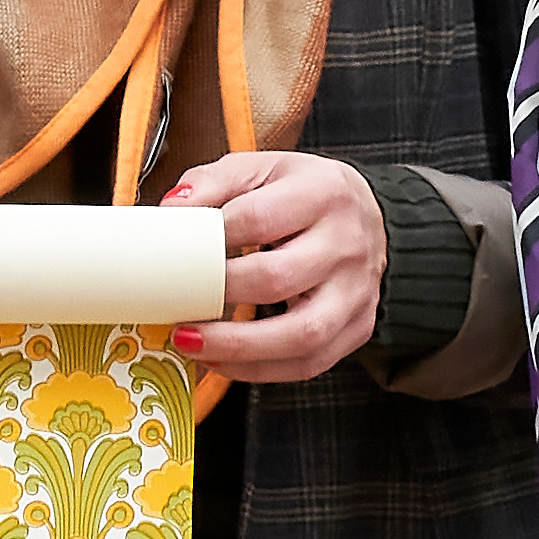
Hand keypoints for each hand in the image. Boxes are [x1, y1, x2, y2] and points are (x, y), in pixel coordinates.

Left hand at [162, 149, 387, 385]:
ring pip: (301, 334)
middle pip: (278, 279)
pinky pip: (309, 363)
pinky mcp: (358, 327)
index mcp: (324, 193)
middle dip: (218, 297)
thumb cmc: (303, 195)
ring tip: (191, 344)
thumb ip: (214, 182)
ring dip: (238, 348)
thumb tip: (173, 208)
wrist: (366, 218)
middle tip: (176, 306)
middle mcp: (348, 244)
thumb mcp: (263, 168)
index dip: (212, 240)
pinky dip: (259, 370)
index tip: (176, 255)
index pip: (259, 219)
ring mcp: (357, 291)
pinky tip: (221, 361)